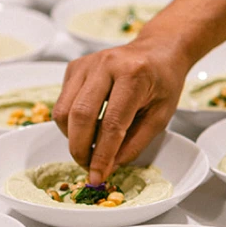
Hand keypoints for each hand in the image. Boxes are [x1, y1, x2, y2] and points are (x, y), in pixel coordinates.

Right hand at [53, 29, 190, 184]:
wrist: (158, 50)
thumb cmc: (163, 82)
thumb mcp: (161, 115)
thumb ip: (135, 143)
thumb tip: (108, 167)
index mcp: (134, 75)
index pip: (112, 123)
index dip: (102, 154)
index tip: (98, 177)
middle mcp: (106, 65)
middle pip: (80, 116)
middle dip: (81, 149)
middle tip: (88, 167)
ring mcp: (86, 64)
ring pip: (63, 111)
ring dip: (72, 138)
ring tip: (90, 149)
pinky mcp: (74, 67)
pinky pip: (62, 102)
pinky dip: (70, 123)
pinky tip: (88, 128)